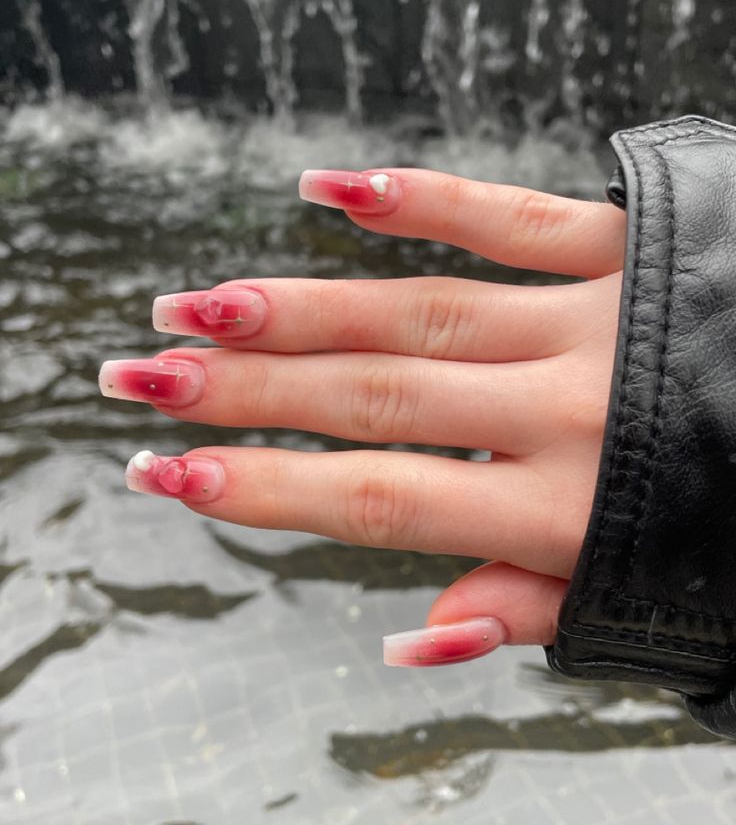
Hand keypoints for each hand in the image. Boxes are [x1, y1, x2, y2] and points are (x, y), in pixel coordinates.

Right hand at [99, 168, 625, 665]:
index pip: (381, 498)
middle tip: (142, 378)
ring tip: (200, 306)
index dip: (265, 490)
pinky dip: (422, 200)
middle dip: (245, 390)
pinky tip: (335, 189)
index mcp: (569, 509)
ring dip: (299, 306)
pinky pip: (509, 216)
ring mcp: (592, 319)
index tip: (168, 477)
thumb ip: (527, 604)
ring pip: (416, 309)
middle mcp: (568, 408)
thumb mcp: (645, 599)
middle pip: (373, 395)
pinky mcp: (623, 248)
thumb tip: (409, 635)